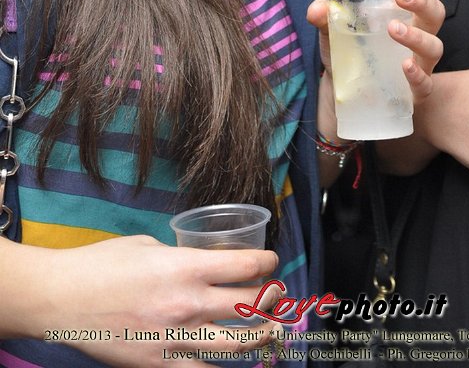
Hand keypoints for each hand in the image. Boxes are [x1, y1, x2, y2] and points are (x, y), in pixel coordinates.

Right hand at [3, 234, 279, 365]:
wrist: (61, 299)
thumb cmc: (100, 264)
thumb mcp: (147, 246)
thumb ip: (177, 257)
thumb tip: (194, 263)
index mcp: (185, 267)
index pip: (244, 267)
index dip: (266, 263)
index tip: (271, 261)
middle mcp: (188, 304)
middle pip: (248, 305)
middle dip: (270, 298)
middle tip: (276, 293)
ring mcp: (175, 339)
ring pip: (236, 344)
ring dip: (259, 336)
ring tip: (270, 331)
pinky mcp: (158, 364)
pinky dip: (219, 366)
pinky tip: (228, 361)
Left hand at [307, 0, 443, 104]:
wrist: (350, 96)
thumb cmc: (354, 54)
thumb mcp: (336, 33)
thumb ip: (327, 18)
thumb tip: (317, 8)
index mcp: (406, 14)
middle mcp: (420, 35)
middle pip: (436, 13)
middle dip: (422, 1)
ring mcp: (421, 64)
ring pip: (434, 46)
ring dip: (417, 35)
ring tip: (393, 28)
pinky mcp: (416, 90)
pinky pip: (425, 83)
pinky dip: (417, 74)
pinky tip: (405, 66)